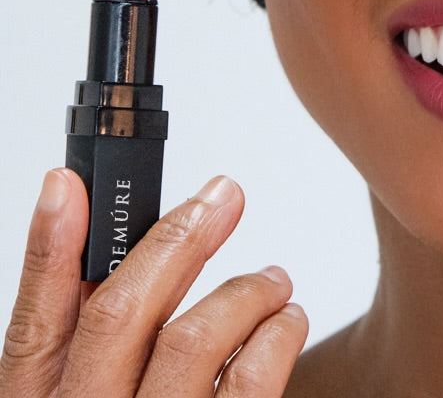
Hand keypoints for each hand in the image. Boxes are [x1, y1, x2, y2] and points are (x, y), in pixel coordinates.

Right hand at [0, 169, 307, 396]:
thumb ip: (96, 349)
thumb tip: (117, 255)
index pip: (35, 327)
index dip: (47, 250)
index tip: (68, 185)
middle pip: (122, 316)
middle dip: (178, 239)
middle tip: (224, 196)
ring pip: (193, 340)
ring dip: (244, 289)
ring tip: (273, 278)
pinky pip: (250, 386)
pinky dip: (277, 335)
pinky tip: (286, 322)